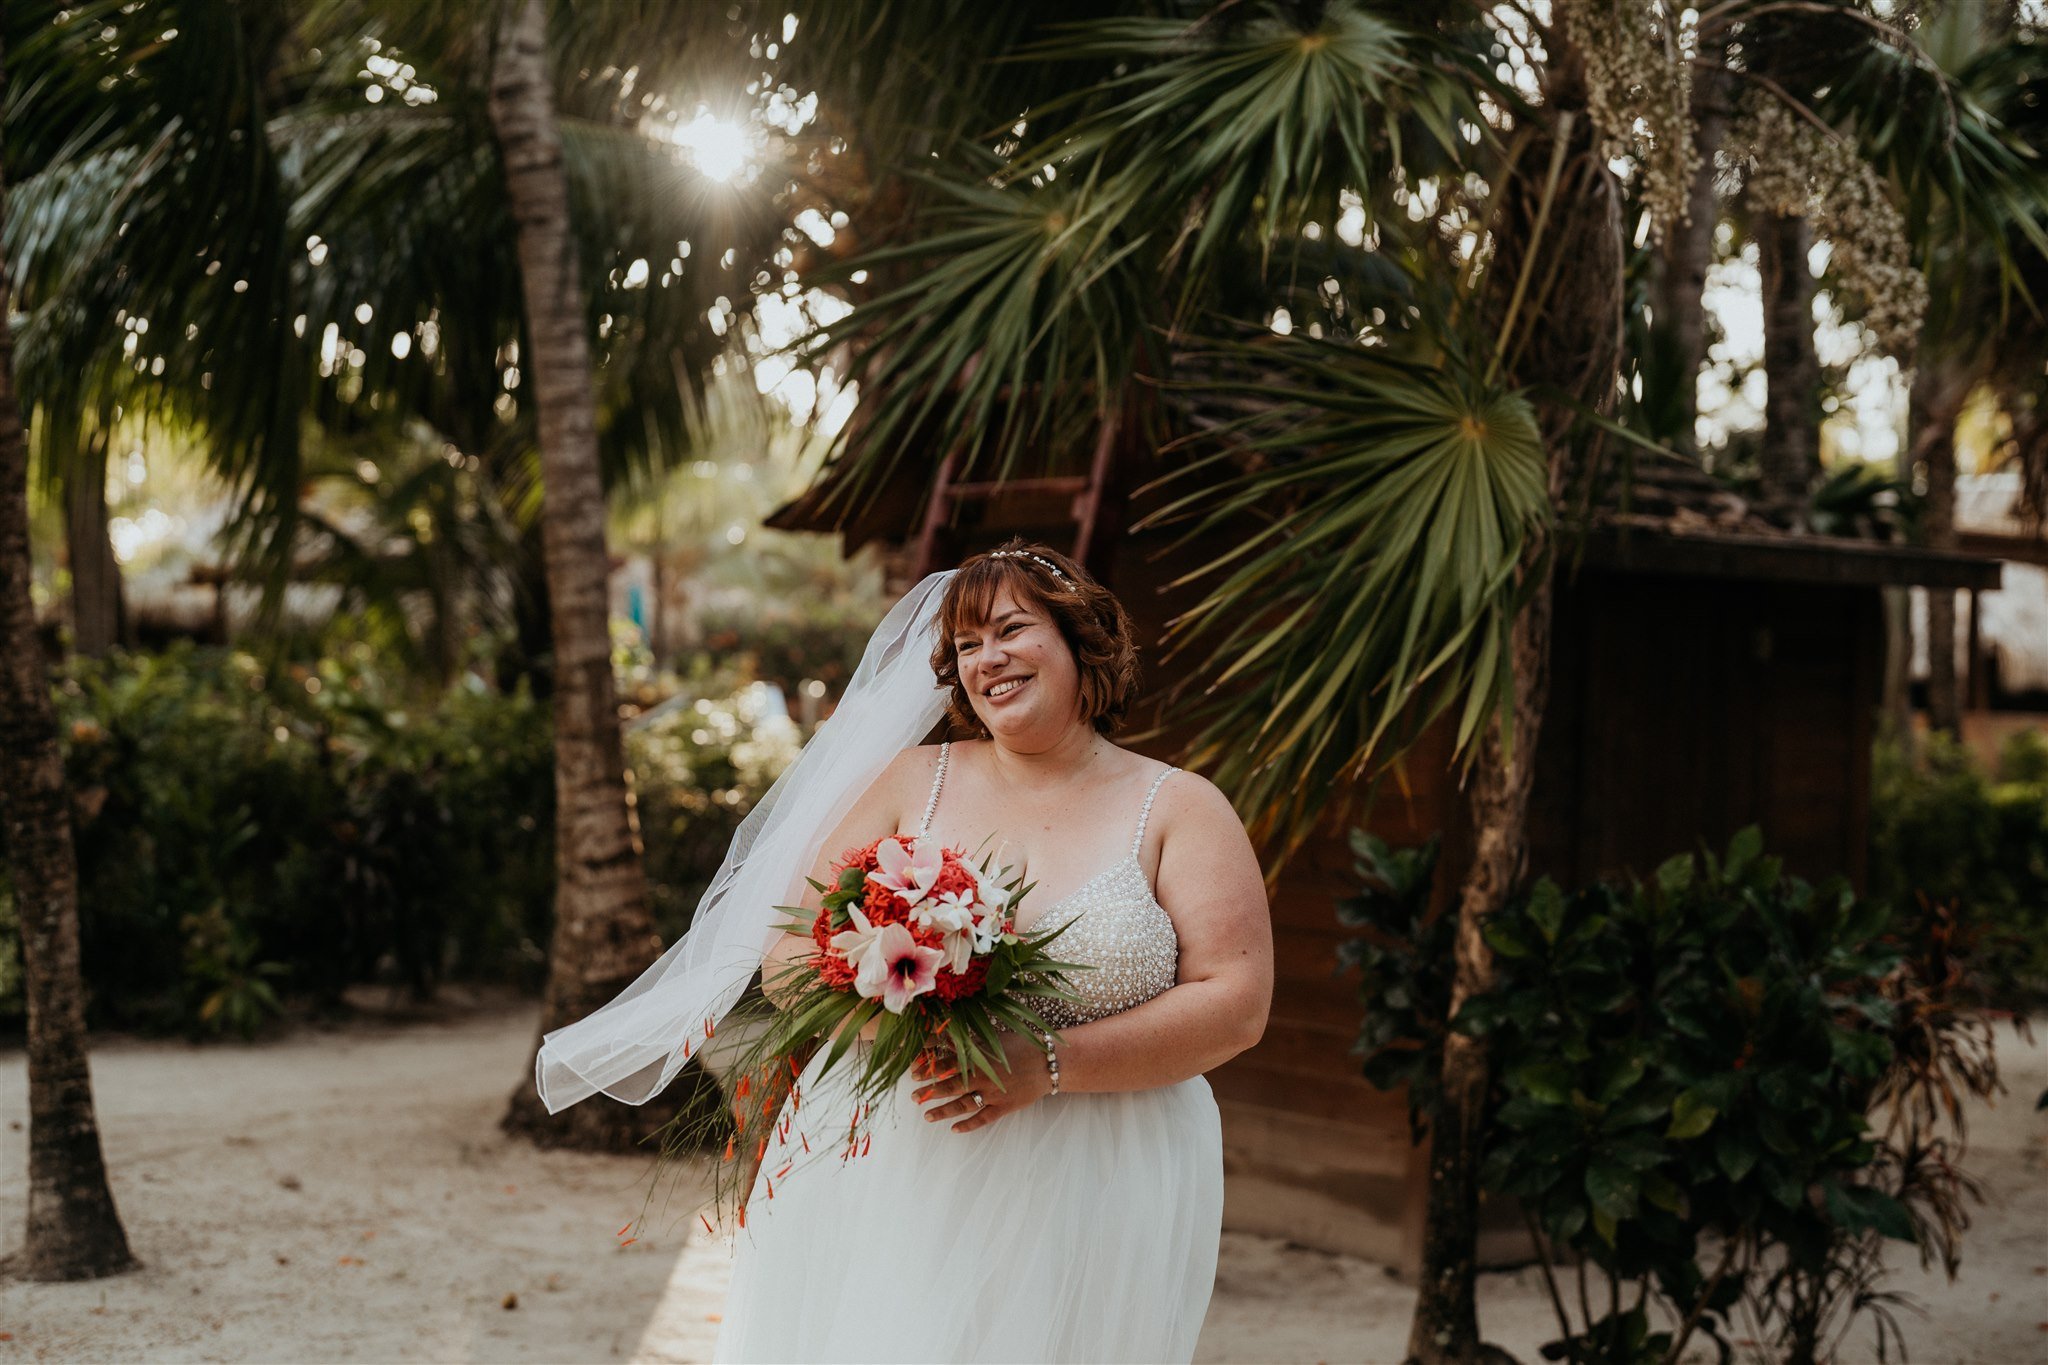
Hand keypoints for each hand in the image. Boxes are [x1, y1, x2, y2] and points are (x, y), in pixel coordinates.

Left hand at [910, 1033, 1053, 1133]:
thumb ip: (969, 1043)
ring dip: (943, 1111)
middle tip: (914, 1097)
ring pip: (963, 1105)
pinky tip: (954, 1129)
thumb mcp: (992, 1040)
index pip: (946, 1065)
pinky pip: (983, 1119)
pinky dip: (968, 1125)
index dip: (929, 1070)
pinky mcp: (1004, 1107)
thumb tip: (944, 1037)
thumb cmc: (1019, 1046)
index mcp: (979, 1058)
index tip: (914, 1074)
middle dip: (930, 1092)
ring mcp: (993, 1094)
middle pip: (950, 1087)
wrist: (1048, 1062)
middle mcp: (983, 1077)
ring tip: (927, 1116)